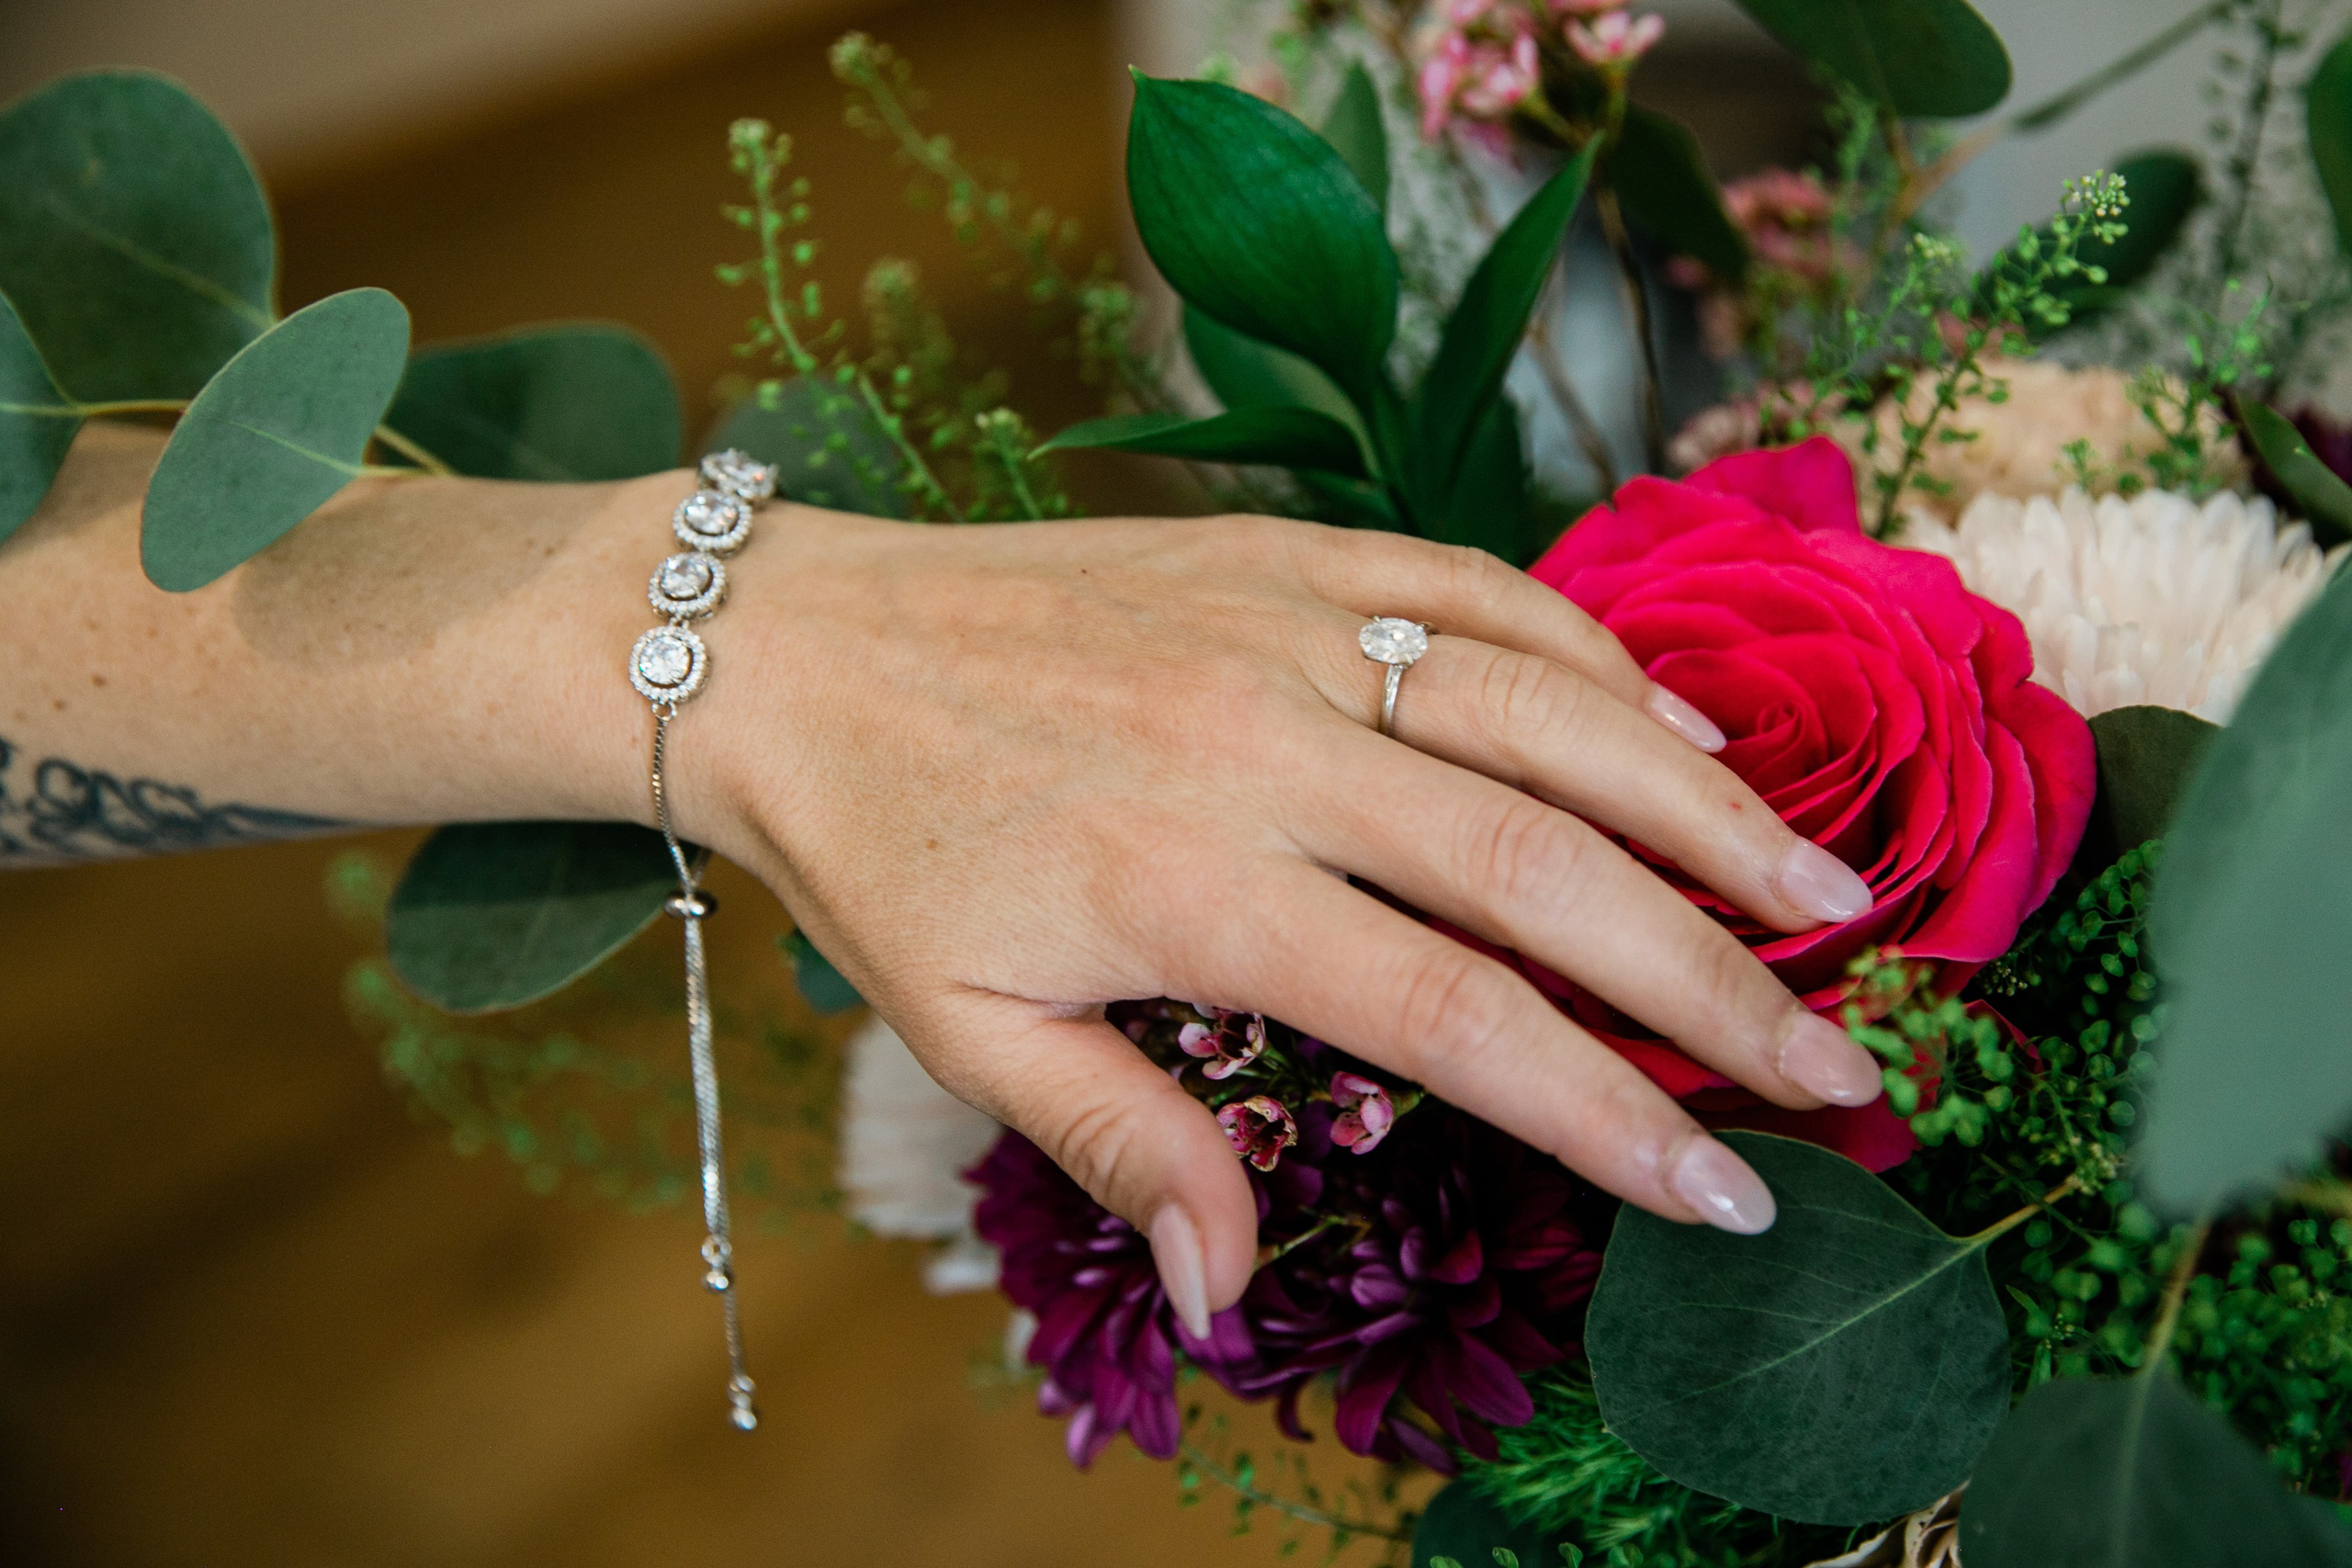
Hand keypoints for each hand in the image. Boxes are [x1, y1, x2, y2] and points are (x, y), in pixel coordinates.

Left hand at [667, 500, 1883, 1334]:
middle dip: (1715, 978)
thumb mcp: (965, 1028)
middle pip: (1544, 865)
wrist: (791, 647)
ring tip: (1829, 893)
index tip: (1727, 1194)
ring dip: (1706, 804)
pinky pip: (1479, 591)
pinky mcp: (1281, 551)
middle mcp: (1262, 745)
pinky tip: (1683, 729)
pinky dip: (1598, 659)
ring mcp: (1283, 628)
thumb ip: (1121, 1144)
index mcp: (1190, 887)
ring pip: (1547, 709)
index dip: (1605, 1112)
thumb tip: (1234, 1288)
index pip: (1453, 1014)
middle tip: (1844, 1064)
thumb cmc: (879, 850)